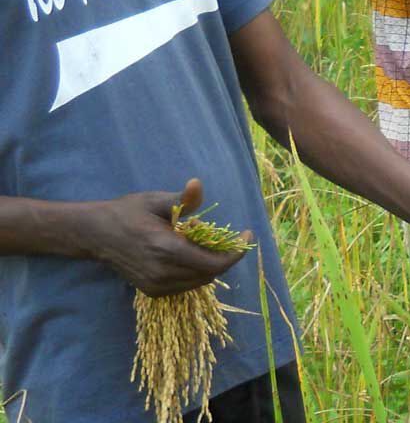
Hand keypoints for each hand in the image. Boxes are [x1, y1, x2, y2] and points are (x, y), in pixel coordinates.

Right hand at [87, 178, 249, 296]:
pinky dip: (194, 272)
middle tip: (227, 237)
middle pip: (210, 273)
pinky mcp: (151, 291)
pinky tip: (188, 254)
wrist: (95, 234)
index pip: (215, 263)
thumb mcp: (155, 201)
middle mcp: (163, 273)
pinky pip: (185, 286)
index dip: (236, 253)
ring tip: (202, 243)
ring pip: (199, 281)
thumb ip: (181, 199)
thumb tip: (197, 184)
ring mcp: (156, 285)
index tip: (247, 235)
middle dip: (224, 256)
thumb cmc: (128, 212)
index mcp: (167, 249)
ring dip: (209, 265)